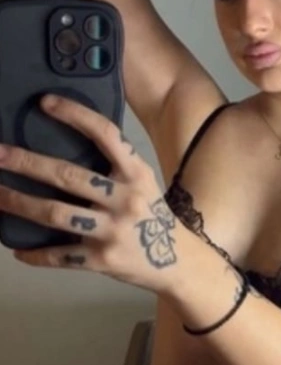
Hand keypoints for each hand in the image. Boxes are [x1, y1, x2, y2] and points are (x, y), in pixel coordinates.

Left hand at [0, 95, 176, 294]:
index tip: (45, 103)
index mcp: (137, 175)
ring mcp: (113, 232)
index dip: (75, 115)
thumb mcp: (143, 184)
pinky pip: (60, 255)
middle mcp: (125, 200)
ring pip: (55, 213)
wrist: (179, 262)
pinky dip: (35, 254)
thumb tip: (68, 144)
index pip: (106, 135)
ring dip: (19, 203)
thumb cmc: (153, 217)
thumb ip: (116, 167)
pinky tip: (18, 250)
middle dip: (26, 163)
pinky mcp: (103, 260)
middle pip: (68, 176)